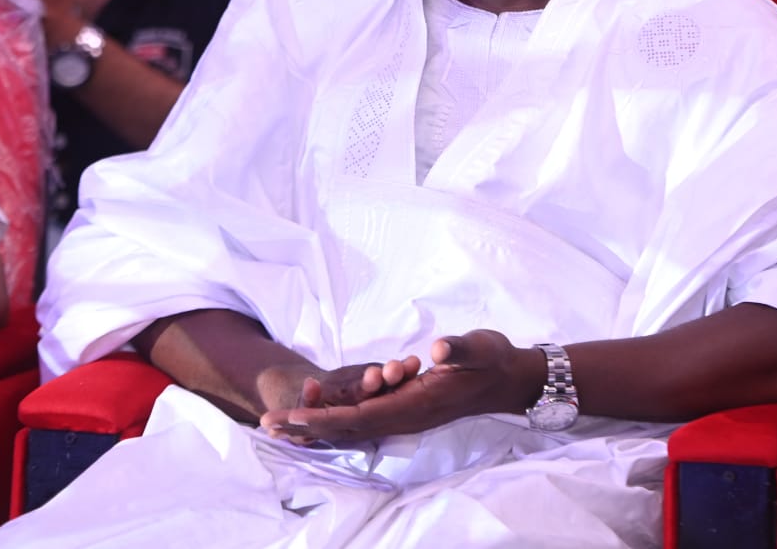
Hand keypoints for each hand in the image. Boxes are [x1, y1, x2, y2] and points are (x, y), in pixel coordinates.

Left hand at [259, 330, 544, 443]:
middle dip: (307, 428)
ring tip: (281, 425)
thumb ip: (460, 350)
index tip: (291, 420)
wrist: (509, 378)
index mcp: (417, 404)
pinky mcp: (407, 409)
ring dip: (317, 426)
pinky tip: (317, 417)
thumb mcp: (480, 349)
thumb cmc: (492, 359)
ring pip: (353, 427)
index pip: (360, 416)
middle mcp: (407, 417)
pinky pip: (364, 420)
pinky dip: (335, 421)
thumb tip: (440, 351)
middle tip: (267, 426)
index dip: (323, 419)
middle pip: (348, 428)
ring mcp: (406, 416)